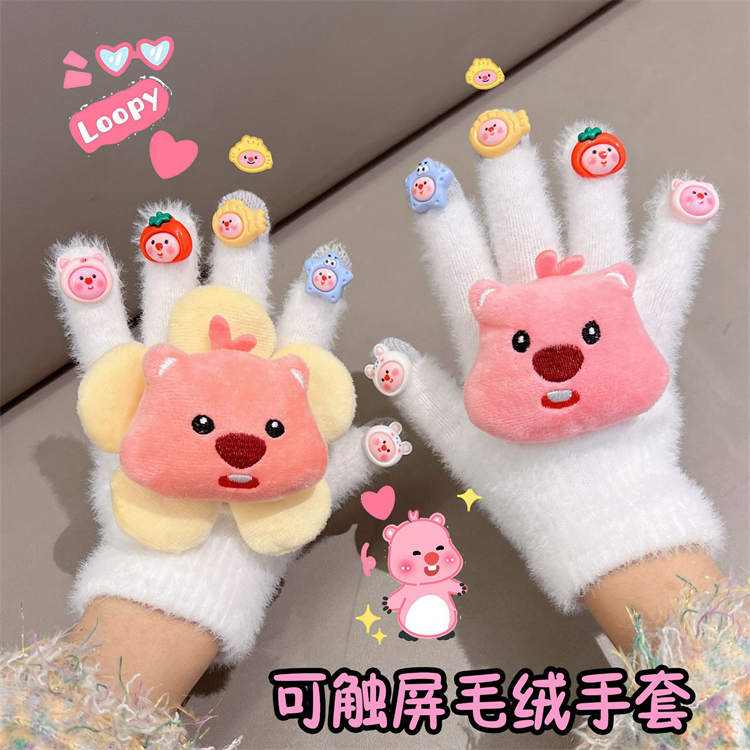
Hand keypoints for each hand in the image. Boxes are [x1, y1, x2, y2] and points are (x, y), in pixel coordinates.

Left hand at [50, 190, 391, 662]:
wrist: (187, 580)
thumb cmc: (253, 536)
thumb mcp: (308, 497)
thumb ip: (351, 459)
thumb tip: (400, 434)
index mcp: (275, 399)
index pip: (304, 336)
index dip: (319, 297)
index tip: (331, 257)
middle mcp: (227, 381)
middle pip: (239, 306)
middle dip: (243, 253)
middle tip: (245, 204)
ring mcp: (174, 386)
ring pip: (176, 306)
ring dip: (173, 257)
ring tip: (171, 212)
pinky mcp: (122, 402)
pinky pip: (99, 342)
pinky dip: (88, 296)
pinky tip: (80, 254)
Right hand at [370, 119, 723, 611]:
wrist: (600, 522)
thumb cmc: (525, 486)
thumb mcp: (460, 443)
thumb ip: (420, 391)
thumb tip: (381, 350)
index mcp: (491, 349)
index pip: (458, 271)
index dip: (443, 223)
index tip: (429, 180)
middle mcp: (543, 326)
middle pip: (522, 240)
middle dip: (510, 184)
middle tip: (500, 133)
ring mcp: (599, 328)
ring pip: (589, 241)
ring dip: (585, 187)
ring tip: (582, 139)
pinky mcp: (648, 339)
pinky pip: (669, 277)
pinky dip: (679, 233)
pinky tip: (685, 190)